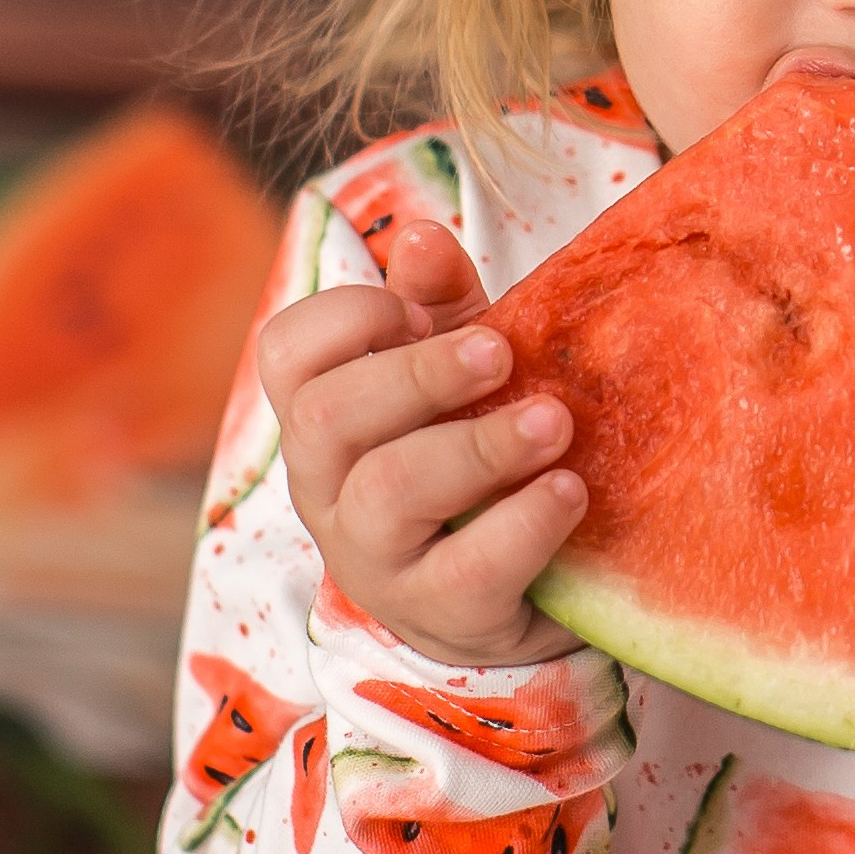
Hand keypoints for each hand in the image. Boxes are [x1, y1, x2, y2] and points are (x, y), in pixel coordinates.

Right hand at [261, 219, 586, 665]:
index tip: (417, 310)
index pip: (286, 354)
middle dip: (418, 373)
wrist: (527, 594)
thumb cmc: (479, 460)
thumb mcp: (463, 374)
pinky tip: (568, 491)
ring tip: (554, 423)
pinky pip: (466, 573)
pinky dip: (523, 524)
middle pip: (326, 416)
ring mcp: (377, 561)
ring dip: (477, 446)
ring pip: (387, 493)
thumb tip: (423, 236)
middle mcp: (329, 490)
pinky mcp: (442, 617)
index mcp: (324, 420)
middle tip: (502, 353)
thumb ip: (443, 308)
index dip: (346, 316)